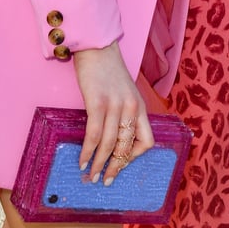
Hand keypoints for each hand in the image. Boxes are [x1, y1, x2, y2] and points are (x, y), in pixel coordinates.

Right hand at [72, 42, 153, 184]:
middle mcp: (131, 108)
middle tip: (104, 180)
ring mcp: (115, 105)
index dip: (135, 157)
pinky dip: (87, 151)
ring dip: (99, 164)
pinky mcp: (97, 102)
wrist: (97, 47)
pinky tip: (81, 159)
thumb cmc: (108, 71)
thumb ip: (125, 113)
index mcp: (140, 107)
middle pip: (127, 147)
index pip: (147, 141)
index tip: (122, 163)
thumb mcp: (125, 92)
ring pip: (110, 145)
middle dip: (115, 168)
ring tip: (90, 175)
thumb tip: (115, 140)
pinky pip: (94, 134)